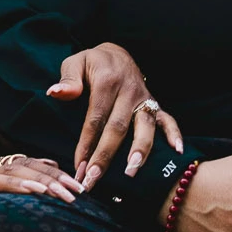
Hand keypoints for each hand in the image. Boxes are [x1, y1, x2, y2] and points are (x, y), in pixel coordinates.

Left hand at [47, 43, 184, 189]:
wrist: (118, 53)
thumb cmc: (92, 62)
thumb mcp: (75, 62)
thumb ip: (68, 79)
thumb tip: (55, 93)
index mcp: (107, 82)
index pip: (95, 118)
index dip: (87, 144)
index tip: (79, 167)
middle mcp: (129, 91)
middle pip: (118, 128)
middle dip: (106, 156)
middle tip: (94, 179)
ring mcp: (145, 99)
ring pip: (144, 127)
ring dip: (139, 151)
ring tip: (131, 173)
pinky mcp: (155, 104)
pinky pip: (168, 119)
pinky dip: (174, 134)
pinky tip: (176, 152)